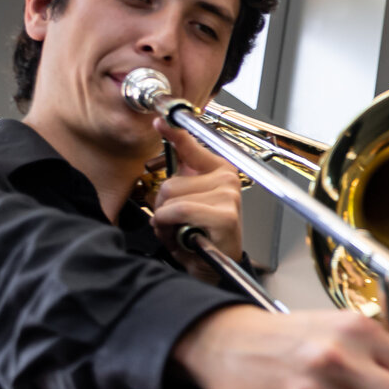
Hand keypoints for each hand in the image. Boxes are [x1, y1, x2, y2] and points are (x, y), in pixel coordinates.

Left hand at [149, 119, 244, 280]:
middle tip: (176, 223)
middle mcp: (227, 179)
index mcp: (218, 170)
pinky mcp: (225, 215)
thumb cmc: (200, 234)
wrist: (211, 268)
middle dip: (162, 207)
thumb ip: (179, 166)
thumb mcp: (184, 198)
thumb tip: (163, 127)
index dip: (172, 132)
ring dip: (166, 221)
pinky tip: (184, 236)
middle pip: (170, 182)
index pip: (190, 144)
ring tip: (181, 231)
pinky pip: (180, 211)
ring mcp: (228, 196)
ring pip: (173, 198)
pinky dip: (172, 227)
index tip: (160, 121)